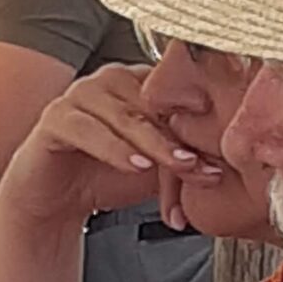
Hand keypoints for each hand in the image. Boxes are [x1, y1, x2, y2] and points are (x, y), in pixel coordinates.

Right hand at [0, 68, 220, 234]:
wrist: (56, 202)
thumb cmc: (106, 177)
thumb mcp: (156, 169)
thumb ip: (185, 158)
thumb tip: (229, 163)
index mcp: (138, 83)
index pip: (174, 91)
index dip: (200, 118)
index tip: (224, 146)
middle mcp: (109, 80)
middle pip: (153, 103)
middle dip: (180, 138)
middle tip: (202, 167)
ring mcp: (79, 95)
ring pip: (124, 114)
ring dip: (153, 143)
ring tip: (176, 167)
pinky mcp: (54, 118)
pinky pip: (86, 128)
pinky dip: (114, 148)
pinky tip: (134, 165)